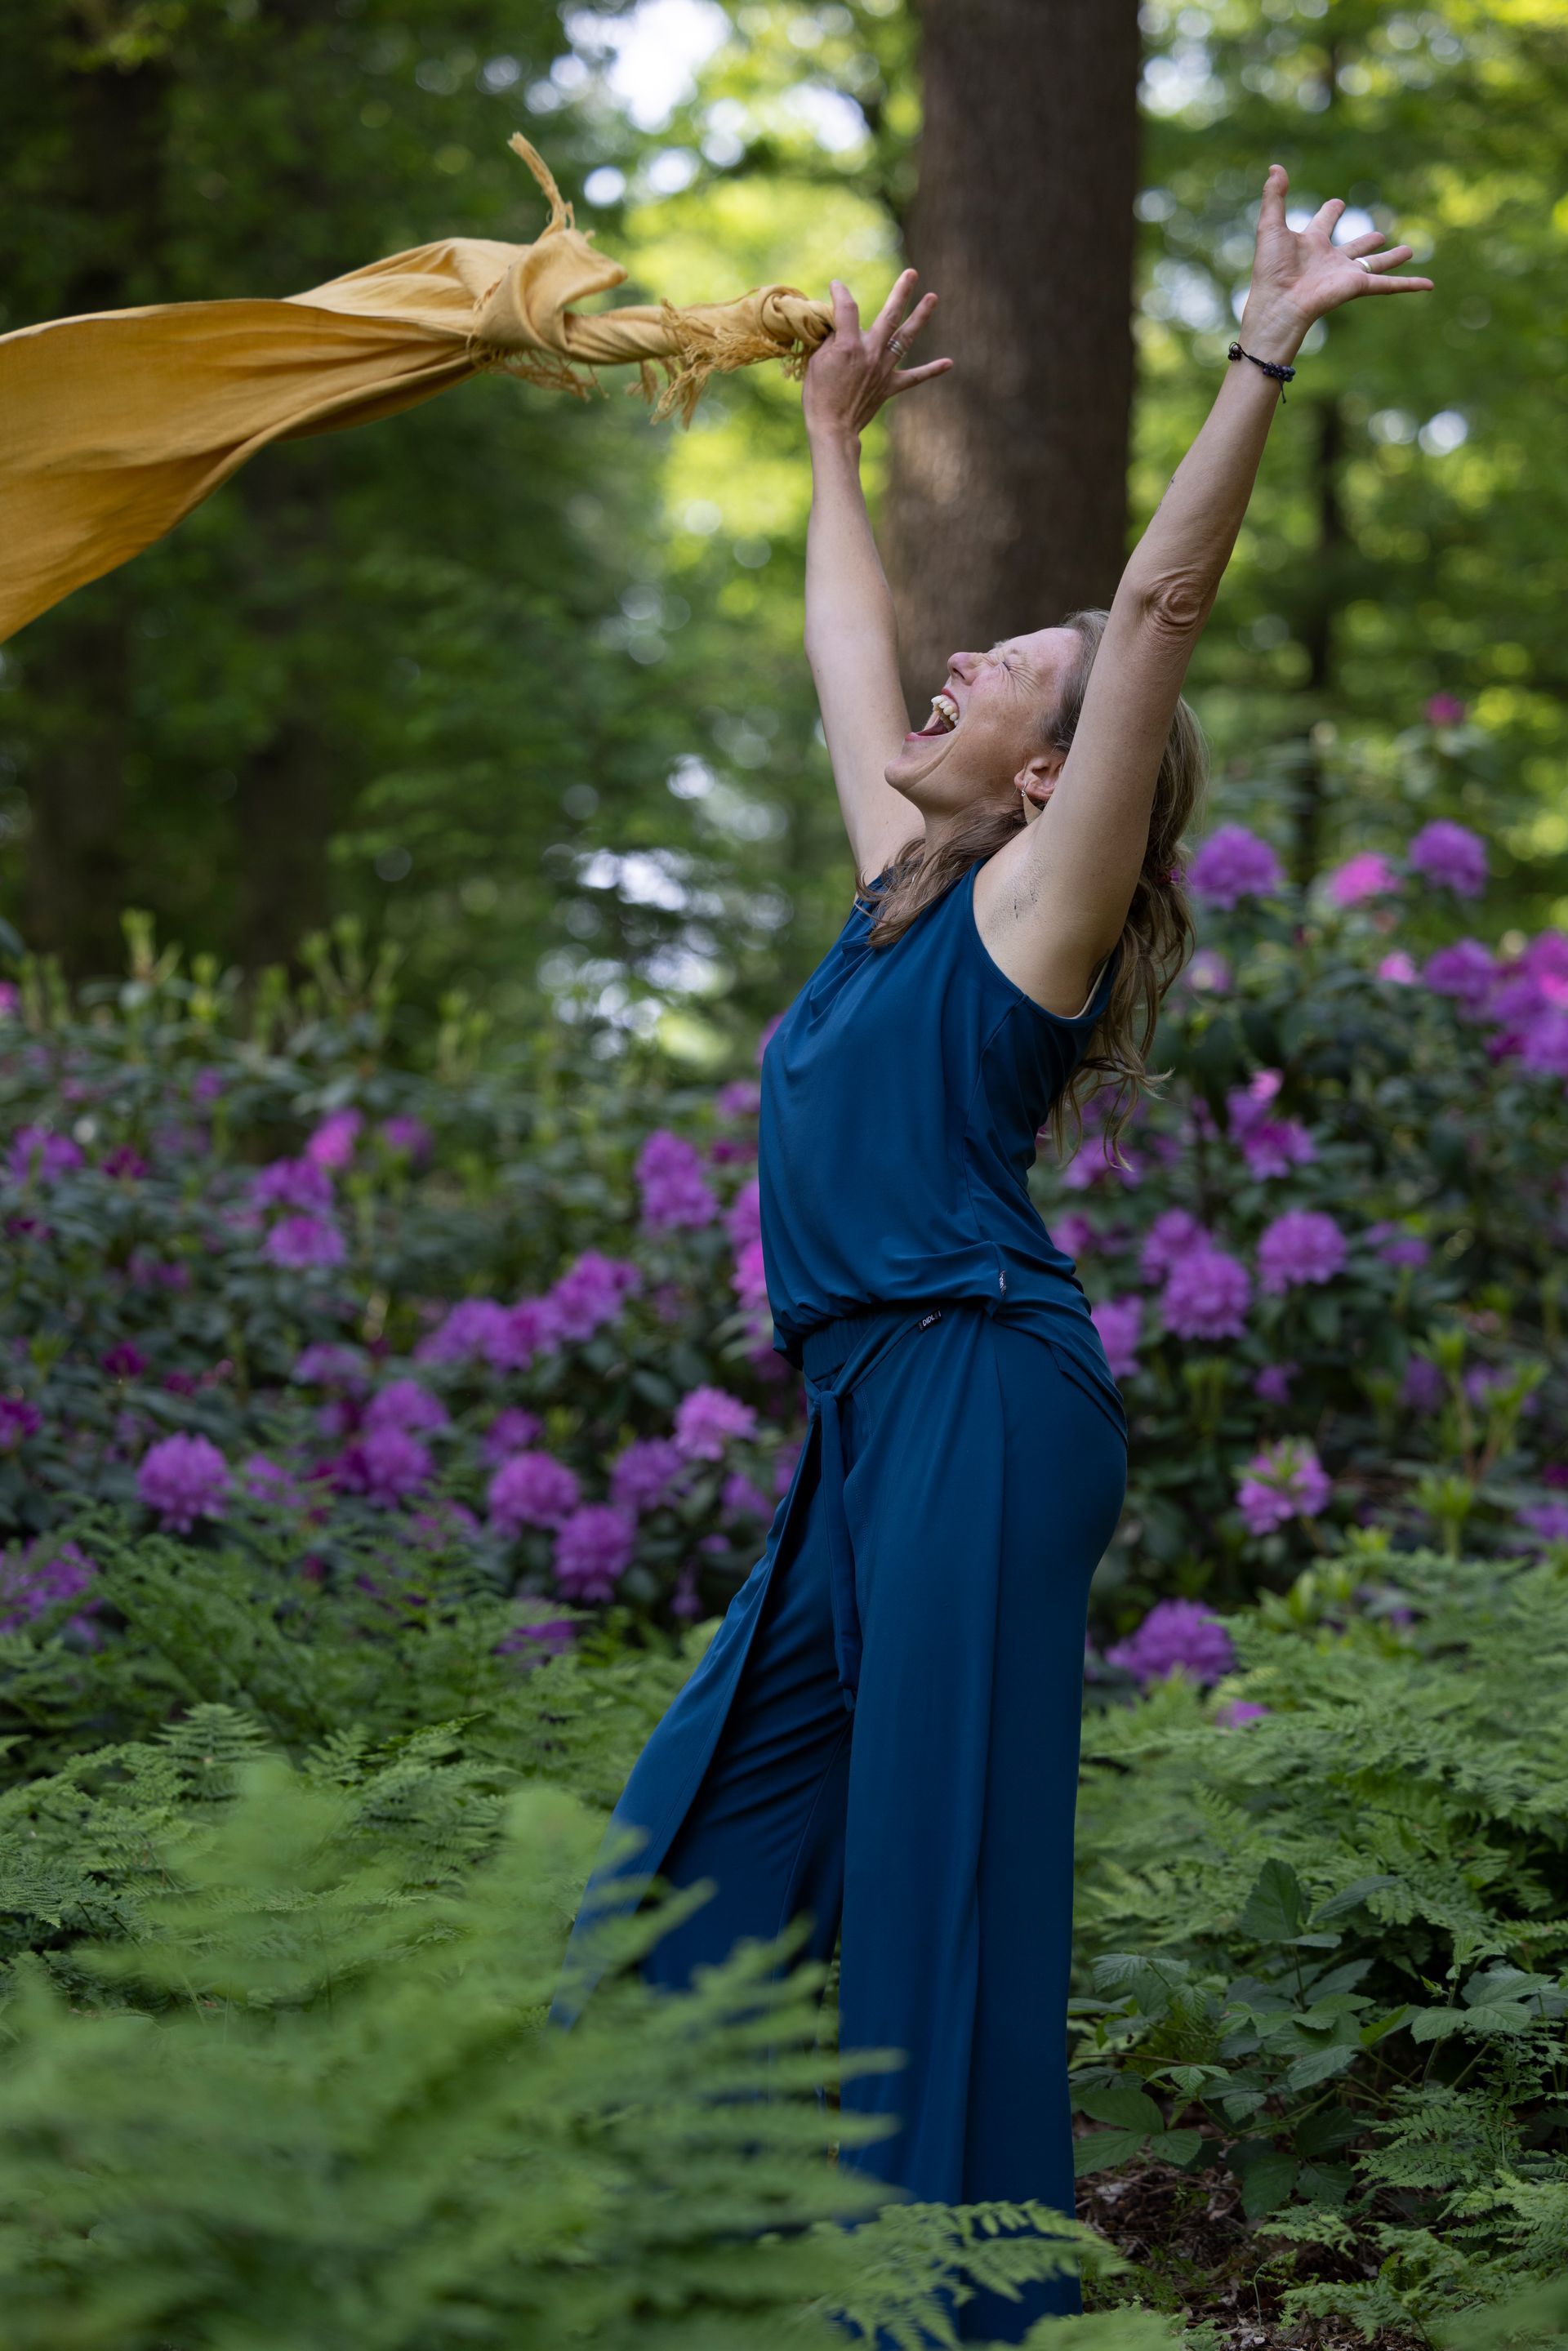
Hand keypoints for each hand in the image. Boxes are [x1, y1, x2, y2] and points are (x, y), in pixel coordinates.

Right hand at [801, 269, 951, 442]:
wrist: (833, 428)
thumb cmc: (819, 395)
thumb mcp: (817, 361)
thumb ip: (832, 339)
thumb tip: (840, 326)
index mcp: (850, 345)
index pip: (847, 308)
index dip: (840, 293)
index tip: (836, 286)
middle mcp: (872, 352)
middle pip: (889, 315)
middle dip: (901, 292)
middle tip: (912, 273)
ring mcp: (884, 369)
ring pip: (906, 338)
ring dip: (921, 317)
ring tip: (933, 297)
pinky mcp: (890, 386)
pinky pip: (914, 378)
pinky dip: (932, 370)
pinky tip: (949, 363)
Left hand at [1241, 163, 1433, 351]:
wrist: (1278, 304)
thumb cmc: (1271, 270)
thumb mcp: (1270, 227)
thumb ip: (1275, 197)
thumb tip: (1275, 167)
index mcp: (1310, 243)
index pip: (1323, 222)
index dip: (1330, 211)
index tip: (1337, 203)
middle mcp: (1330, 259)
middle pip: (1353, 247)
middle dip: (1365, 241)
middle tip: (1379, 235)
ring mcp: (1345, 274)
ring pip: (1375, 264)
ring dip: (1392, 258)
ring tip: (1409, 250)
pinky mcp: (1357, 286)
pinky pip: (1388, 285)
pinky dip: (1410, 285)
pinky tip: (1429, 285)